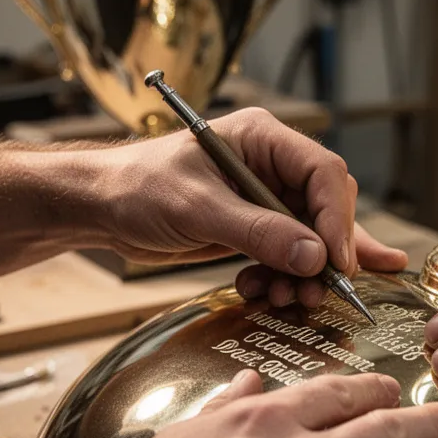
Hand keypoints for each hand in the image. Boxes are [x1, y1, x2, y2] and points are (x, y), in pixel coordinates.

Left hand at [96, 108, 407, 306]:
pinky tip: (266, 292)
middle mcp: (272, 164)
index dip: (336, 219)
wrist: (101, 208)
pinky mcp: (256, 226)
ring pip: (312, 237)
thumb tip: (314, 257)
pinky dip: (284, 277)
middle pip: (327, 207)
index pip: (324, 173)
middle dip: (326, 253)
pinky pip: (288, 255)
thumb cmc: (137, 188)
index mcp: (263, 138)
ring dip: (307, 272)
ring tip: (293, 298)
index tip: (336, 262)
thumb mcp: (197, 209)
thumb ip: (258, 232)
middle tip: (323, 290)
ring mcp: (266, 197)